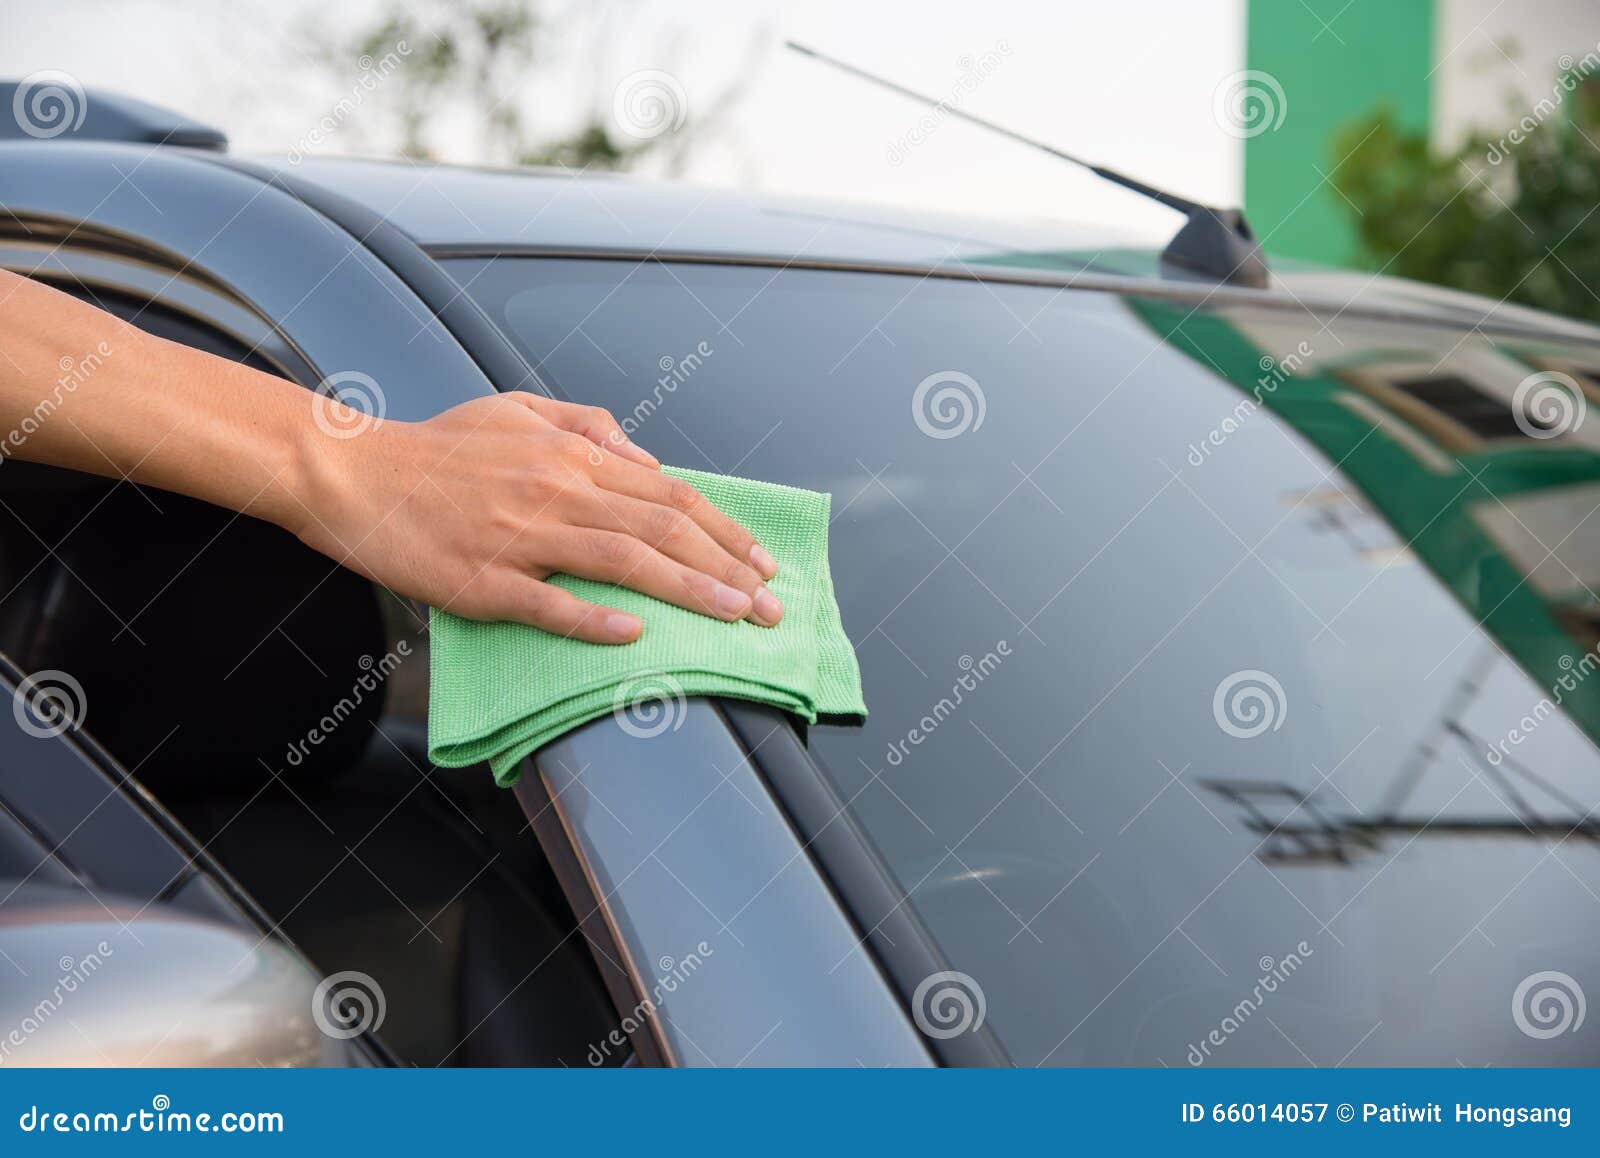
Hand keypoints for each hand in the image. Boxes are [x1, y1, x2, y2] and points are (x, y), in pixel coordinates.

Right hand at [291, 393, 782, 642]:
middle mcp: (557, 490)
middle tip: (771, 608)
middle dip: (728, 570)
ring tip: (735, 618)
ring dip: (688, 592)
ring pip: (624, 563)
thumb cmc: (437, 447)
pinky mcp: (481, 580)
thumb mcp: (518, 409)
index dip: (725, 531)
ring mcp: (520, 536)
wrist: (352, 471)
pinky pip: (548, 604)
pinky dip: (595, 620)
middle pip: (663, 529)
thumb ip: (588, 425)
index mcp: (570, 455)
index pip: (669, 494)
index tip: (763, 563)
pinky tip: (635, 636)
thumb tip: (645, 457)